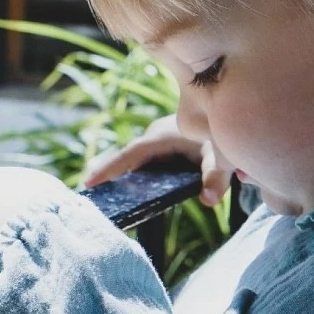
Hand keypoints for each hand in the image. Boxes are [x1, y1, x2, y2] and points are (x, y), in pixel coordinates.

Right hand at [82, 114, 231, 206]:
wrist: (225, 111)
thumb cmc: (220, 131)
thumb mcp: (220, 154)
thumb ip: (215, 176)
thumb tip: (207, 200)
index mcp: (160, 136)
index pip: (129, 155)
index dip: (109, 169)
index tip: (88, 182)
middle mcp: (153, 138)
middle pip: (126, 161)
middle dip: (108, 178)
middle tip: (89, 200)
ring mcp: (155, 143)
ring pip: (134, 164)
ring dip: (120, 180)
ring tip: (102, 202)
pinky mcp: (160, 149)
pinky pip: (143, 165)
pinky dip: (134, 178)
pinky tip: (127, 195)